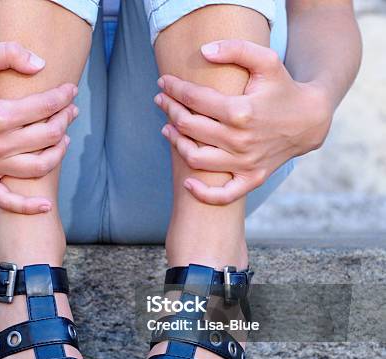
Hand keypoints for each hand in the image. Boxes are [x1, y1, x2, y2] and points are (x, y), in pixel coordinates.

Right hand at [0, 42, 78, 213]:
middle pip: (48, 136)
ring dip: (59, 153)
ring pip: (38, 167)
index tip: (71, 90)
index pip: (45, 107)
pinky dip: (28, 207)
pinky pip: (7, 201)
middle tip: (70, 111)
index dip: (63, 97)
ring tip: (64, 138)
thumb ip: (9, 53)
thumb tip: (42, 65)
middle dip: (65, 120)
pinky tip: (46, 205)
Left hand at [155, 39, 333, 204]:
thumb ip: (236, 49)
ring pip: (196, 158)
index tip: (164, 82)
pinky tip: (187, 182)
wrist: (309, 119)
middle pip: (189, 127)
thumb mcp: (266, 60)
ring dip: (176, 143)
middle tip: (161, 101)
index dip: (174, 89)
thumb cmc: (282, 88)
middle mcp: (240, 140)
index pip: (194, 99)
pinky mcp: (252, 178)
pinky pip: (223, 195)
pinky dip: (203, 194)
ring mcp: (245, 162)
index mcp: (241, 111)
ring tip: (167, 129)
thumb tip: (203, 51)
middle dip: (170, 110)